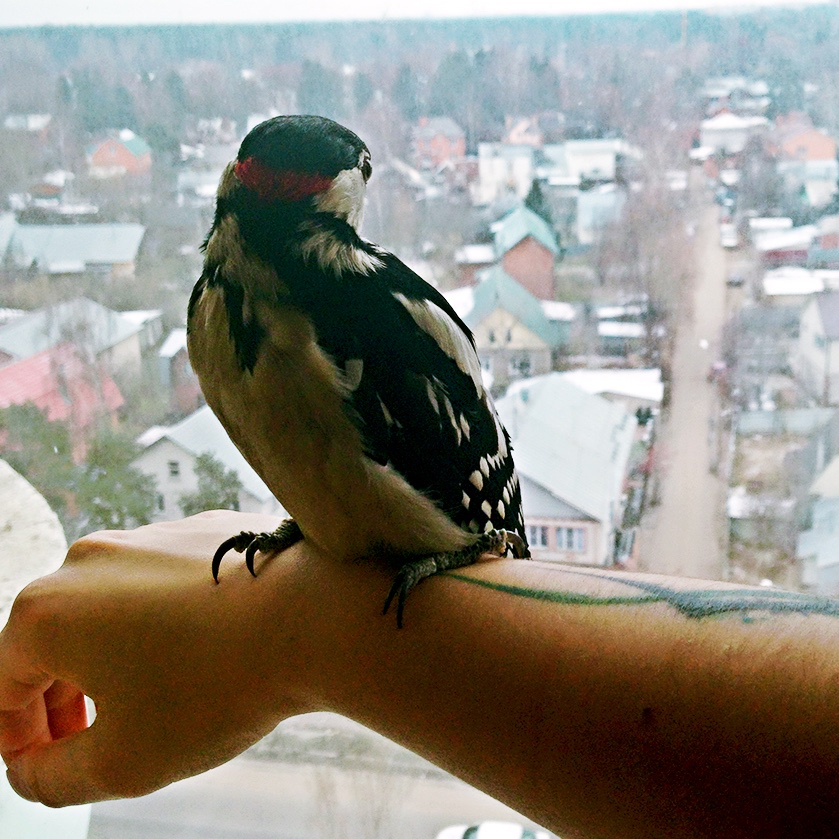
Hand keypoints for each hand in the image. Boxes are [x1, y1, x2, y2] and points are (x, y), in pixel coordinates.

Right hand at [0, 511, 309, 806]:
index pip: (2, 687)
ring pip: (107, 610)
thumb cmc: (216, 686)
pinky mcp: (196, 530)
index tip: (45, 767)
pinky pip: (159, 585)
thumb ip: (54, 779)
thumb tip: (34, 772)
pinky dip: (161, 623)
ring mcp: (146, 537)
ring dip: (112, 660)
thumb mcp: (122, 762)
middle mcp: (87, 561)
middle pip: (51, 642)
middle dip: (61, 700)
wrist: (314, 612)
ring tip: (149, 701)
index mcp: (48, 612)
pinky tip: (201, 654)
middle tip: (88, 743)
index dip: (15, 739)